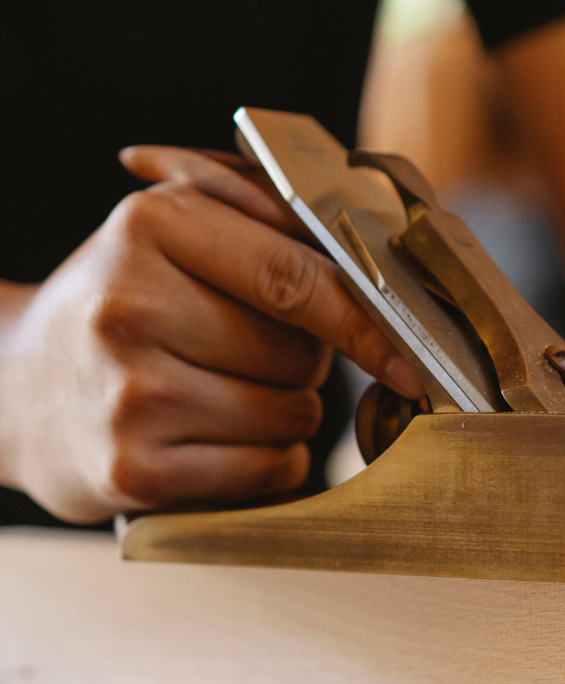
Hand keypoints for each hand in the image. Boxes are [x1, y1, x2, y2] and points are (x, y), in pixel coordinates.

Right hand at [0, 147, 422, 523]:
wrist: (11, 389)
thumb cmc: (116, 305)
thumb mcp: (167, 231)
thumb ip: (258, 213)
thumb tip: (366, 243)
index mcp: (150, 228)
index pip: (296, 278)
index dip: (366, 322)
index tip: (407, 355)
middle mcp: (132, 308)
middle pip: (300, 355)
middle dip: (304, 363)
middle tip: (247, 355)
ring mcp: (132, 395)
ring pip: (291, 416)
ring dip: (284, 412)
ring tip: (221, 394)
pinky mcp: (135, 470)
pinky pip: (268, 468)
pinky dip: (269, 460)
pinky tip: (220, 439)